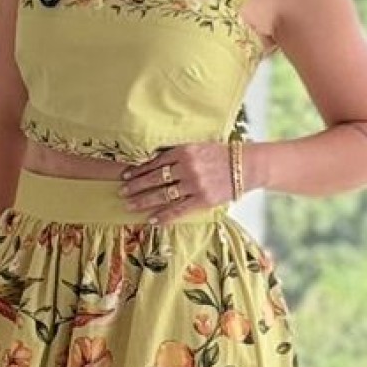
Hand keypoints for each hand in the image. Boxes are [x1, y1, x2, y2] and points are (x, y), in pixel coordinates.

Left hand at [119, 143, 237, 224]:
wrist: (245, 166)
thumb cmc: (220, 154)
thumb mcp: (197, 146)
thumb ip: (177, 153)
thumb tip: (153, 160)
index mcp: (184, 151)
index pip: (155, 162)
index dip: (139, 170)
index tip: (126, 176)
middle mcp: (187, 167)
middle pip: (155, 179)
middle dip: (136, 186)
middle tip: (121, 192)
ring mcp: (194, 185)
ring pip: (163, 194)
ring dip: (144, 201)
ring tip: (130, 206)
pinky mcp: (202, 200)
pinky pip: (178, 209)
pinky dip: (164, 215)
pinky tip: (151, 219)